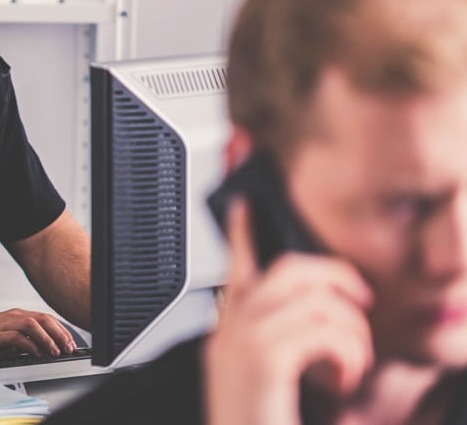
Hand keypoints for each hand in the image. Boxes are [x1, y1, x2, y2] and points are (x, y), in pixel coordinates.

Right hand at [0, 309, 77, 362]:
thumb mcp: (7, 339)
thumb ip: (24, 341)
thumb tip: (44, 349)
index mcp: (16, 316)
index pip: (45, 318)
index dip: (60, 330)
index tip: (70, 343)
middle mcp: (11, 317)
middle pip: (42, 318)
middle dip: (59, 333)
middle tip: (68, 348)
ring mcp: (3, 324)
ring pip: (32, 324)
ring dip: (47, 338)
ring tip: (55, 351)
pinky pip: (16, 337)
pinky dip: (29, 345)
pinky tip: (36, 354)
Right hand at [205, 199, 374, 424]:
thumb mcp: (263, 382)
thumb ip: (276, 346)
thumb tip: (315, 318)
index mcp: (227, 337)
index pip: (234, 270)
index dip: (240, 233)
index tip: (244, 206)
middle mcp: (229, 334)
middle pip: (287, 271)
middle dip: (336, 277)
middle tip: (361, 300)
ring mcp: (242, 345)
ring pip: (315, 302)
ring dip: (351, 332)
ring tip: (351, 364)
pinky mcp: (264, 362)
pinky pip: (323, 334)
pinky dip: (347, 356)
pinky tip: (342, 381)